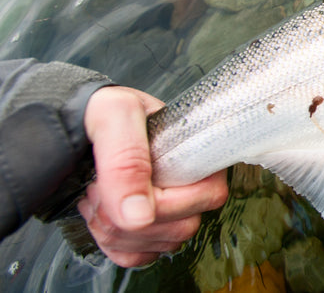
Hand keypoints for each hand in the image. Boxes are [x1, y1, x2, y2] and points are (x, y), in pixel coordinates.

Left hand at [76, 86, 227, 266]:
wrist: (72, 120)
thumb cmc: (100, 109)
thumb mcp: (113, 114)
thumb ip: (126, 159)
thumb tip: (140, 215)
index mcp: (198, 152)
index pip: (208, 195)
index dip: (164, 200)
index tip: (121, 184)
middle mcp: (191, 183)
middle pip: (182, 227)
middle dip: (128, 216)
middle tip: (99, 186)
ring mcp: (171, 209)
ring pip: (160, 245)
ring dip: (114, 228)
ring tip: (96, 193)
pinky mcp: (147, 230)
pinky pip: (139, 256)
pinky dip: (113, 243)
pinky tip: (101, 213)